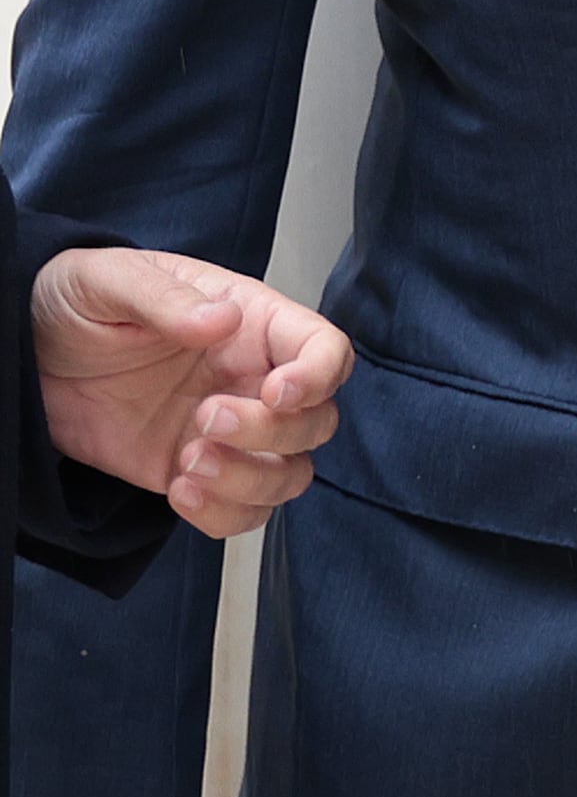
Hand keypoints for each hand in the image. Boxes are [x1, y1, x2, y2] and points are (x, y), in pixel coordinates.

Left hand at [33, 248, 353, 539]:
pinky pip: (241, 512)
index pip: (327, 350)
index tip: (276, 392)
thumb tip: (221, 321)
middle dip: (272, 435)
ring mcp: (227, 434)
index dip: (318, 376)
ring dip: (250, 481)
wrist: (27, 358)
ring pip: (290, 475)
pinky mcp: (192, 473)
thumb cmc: (78, 304)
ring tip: (187, 464)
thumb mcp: (111, 280)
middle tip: (205, 421)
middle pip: (317, 422)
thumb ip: (165, 296)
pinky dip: (223, 516)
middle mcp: (252, 380)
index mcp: (253, 324)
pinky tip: (179, 492)